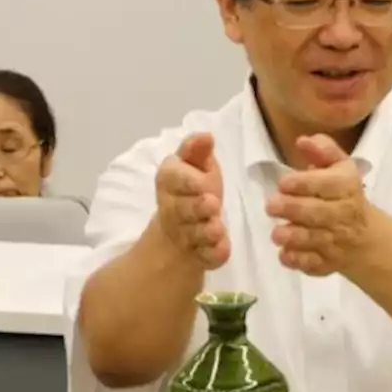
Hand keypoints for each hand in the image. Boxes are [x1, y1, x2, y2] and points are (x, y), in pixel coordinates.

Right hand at [154, 133, 229, 269]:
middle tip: (212, 203)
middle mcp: (172, 209)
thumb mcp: (195, 166)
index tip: (203, 180)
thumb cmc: (192, 189)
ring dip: (205, 232)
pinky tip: (222, 249)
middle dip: (196, 207)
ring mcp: (184, 235)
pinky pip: (206, 256)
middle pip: (182, 209)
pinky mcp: (200, 255)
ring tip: (217, 228)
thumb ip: (197, 152)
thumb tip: (206, 135)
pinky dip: (214, 254)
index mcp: (169, 182)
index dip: (187, 181)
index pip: (172, 179)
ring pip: (193, 234)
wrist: (181, 230)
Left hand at [264, 135, 368, 275]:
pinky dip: (299, 261)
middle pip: (319, 213)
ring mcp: (337, 241)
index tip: (283, 183)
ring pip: (315, 240)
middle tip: (271, 206)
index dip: (305, 183)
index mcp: (347, 187)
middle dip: (293, 210)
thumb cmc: (344, 195)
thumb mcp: (340, 168)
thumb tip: (302, 140)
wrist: (368, 238)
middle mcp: (344, 214)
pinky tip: (285, 254)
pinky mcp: (328, 263)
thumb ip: (323, 151)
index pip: (329, 184)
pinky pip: (314, 264)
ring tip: (277, 233)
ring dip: (294, 237)